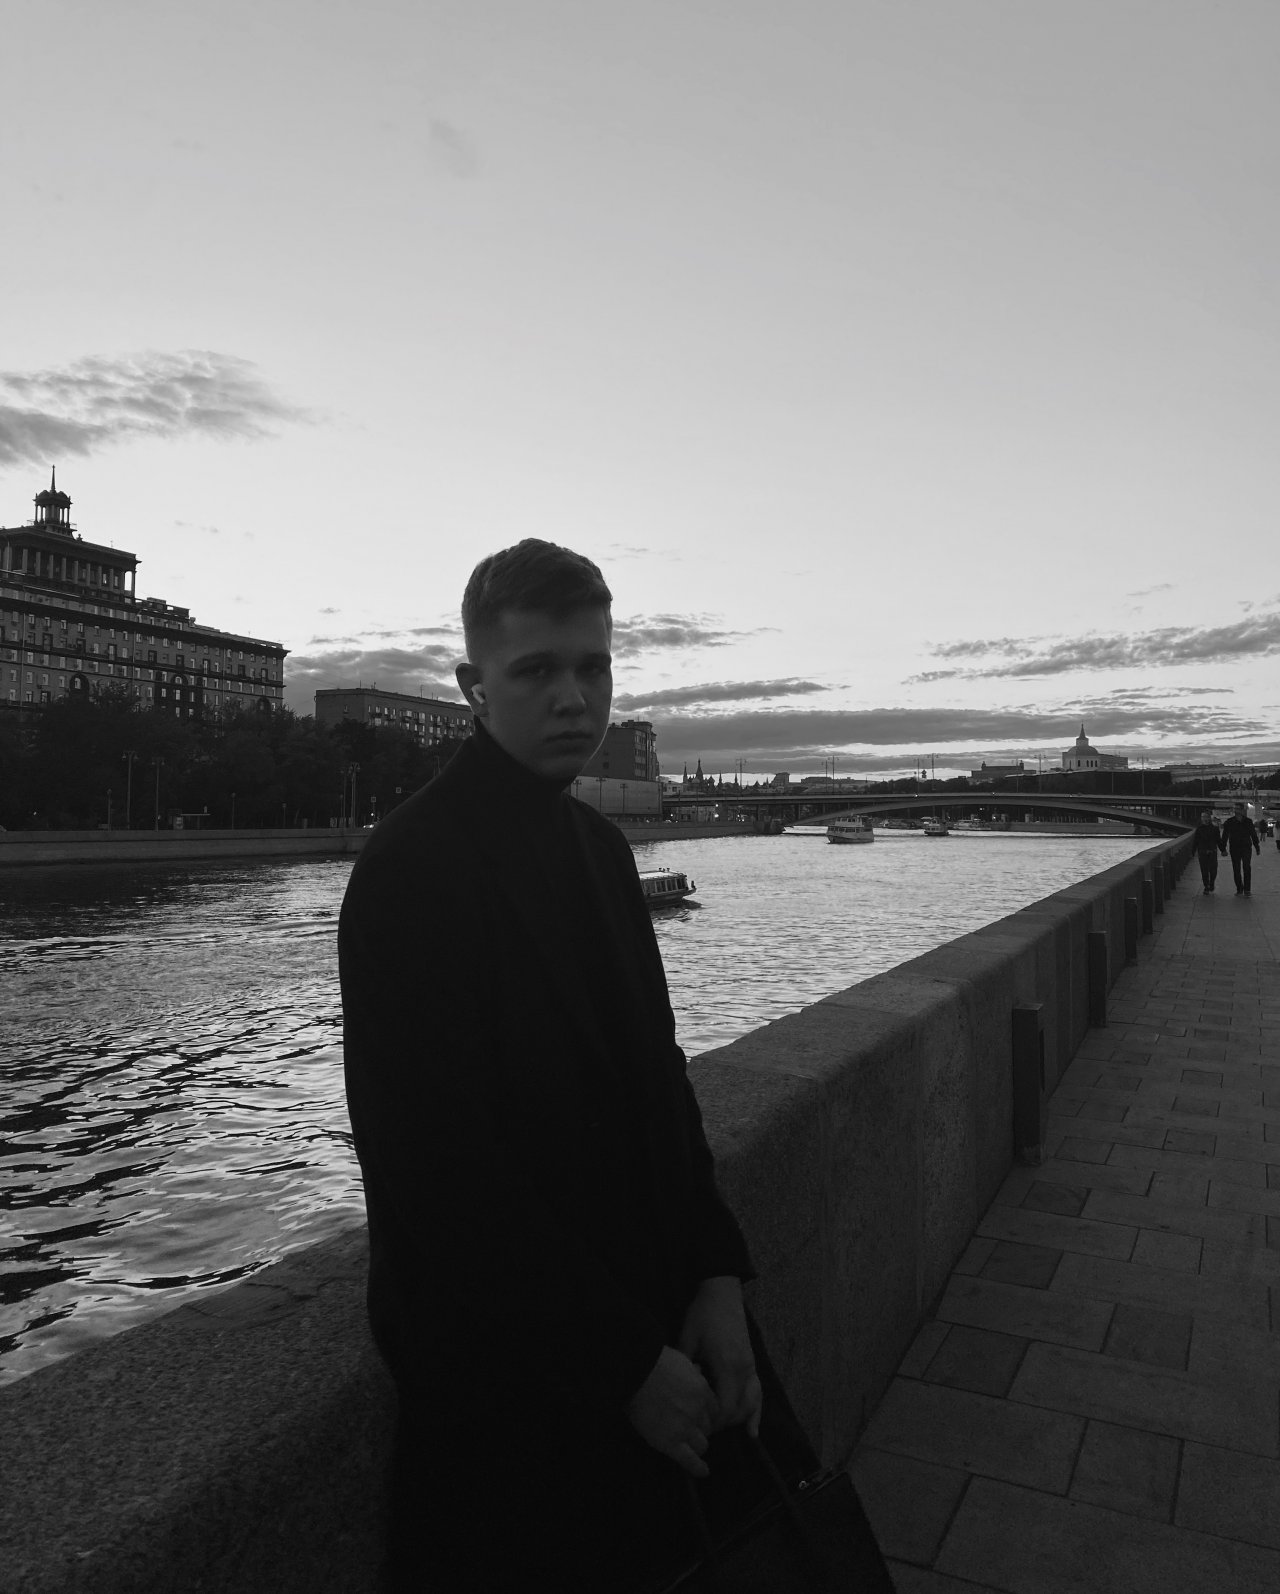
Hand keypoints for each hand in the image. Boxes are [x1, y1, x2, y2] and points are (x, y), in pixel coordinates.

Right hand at [626, 1346, 718, 1477]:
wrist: (635, 1373)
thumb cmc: (653, 1362)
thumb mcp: (680, 1359)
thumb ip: (692, 1370)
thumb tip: (698, 1370)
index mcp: (701, 1390)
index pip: (714, 1409)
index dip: (707, 1413)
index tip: (701, 1416)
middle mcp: (697, 1410)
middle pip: (708, 1427)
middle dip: (702, 1428)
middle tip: (692, 1429)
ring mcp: (685, 1428)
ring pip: (702, 1444)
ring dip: (697, 1444)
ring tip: (691, 1446)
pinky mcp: (670, 1442)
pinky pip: (689, 1460)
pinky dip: (697, 1468)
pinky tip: (702, 1471)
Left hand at [678, 1277, 761, 1438]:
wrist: (722, 1292)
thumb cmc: (702, 1314)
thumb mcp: (688, 1339)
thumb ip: (685, 1367)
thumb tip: (676, 1391)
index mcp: (726, 1364)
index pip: (723, 1407)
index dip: (711, 1422)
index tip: (696, 1426)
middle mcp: (743, 1369)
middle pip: (737, 1410)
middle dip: (721, 1424)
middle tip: (702, 1428)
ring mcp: (751, 1366)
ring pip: (750, 1404)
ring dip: (736, 1419)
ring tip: (718, 1428)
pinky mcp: (753, 1363)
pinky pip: (758, 1393)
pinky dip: (756, 1413)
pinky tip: (752, 1432)